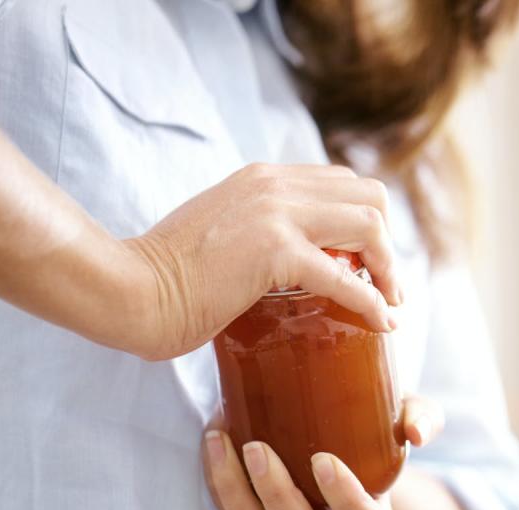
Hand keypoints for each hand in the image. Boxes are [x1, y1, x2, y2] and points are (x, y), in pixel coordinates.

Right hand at [123, 163, 401, 359]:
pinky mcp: (274, 252)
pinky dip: (372, 301)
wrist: (129, 289)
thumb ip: (256, 228)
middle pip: (370, 195)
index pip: (342, 183)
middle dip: (388, 241)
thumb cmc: (169, 274)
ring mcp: (276, 214)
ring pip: (369, 225)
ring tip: (389, 303)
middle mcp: (276, 184)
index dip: (368, 221)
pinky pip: (345, 275)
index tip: (372, 261)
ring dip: (389, 268)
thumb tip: (286, 258)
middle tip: (387, 284)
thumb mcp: (222, 230)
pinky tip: (381, 322)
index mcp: (264, 178)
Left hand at [201, 395, 444, 509]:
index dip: (346, 501)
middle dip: (277, 496)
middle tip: (260, 447)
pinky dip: (217, 479)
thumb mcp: (404, 412)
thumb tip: (418, 434)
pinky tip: (215, 436)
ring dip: (237, 494)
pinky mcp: (251, 509)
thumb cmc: (374, 421)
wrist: (332, 418)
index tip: (324, 459)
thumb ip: (421, 417)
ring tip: (223, 443)